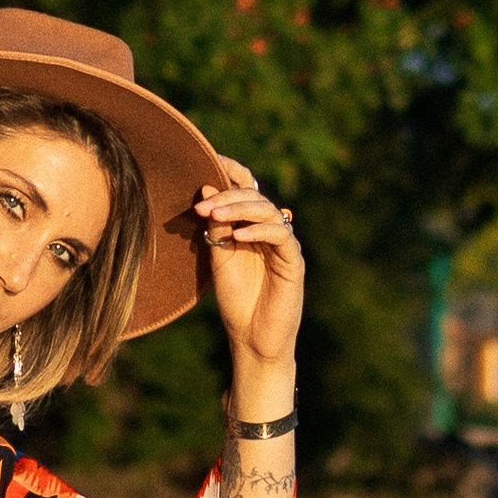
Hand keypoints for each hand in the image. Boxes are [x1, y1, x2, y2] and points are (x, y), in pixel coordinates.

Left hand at [197, 158, 304, 375]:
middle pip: (255, 197)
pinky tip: (239, 236)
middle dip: (228, 195)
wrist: (251, 338)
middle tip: (203, 204)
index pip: (245, 188)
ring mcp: (284, 244)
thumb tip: (207, 187)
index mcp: (251, 225)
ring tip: (215, 214)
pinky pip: (281, 236)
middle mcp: (269, 230)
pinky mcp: (293, 261)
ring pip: (268, 211)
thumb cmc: (236, 299)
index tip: (208, 159)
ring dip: (240, 209)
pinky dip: (260, 231)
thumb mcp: (219, 257)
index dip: (231, 170)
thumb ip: (216, 226)